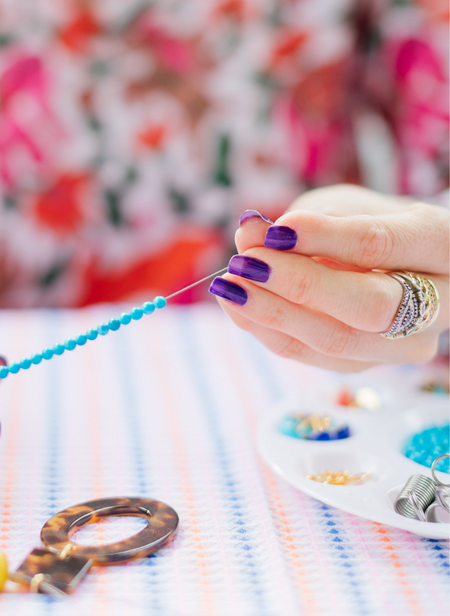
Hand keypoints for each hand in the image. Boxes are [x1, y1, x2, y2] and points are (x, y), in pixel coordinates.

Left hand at [210, 185, 448, 371]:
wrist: (393, 265)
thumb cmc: (368, 224)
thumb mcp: (340, 208)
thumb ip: (302, 220)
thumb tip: (247, 233)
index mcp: (442, 246)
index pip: (381, 247)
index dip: (323, 239)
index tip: (273, 230)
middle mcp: (439, 304)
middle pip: (368, 307)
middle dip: (297, 284)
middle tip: (245, 262)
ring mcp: (403, 344)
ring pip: (336, 340)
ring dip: (271, 313)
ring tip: (228, 284)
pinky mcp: (364, 365)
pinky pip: (309, 354)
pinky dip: (265, 329)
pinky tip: (235, 304)